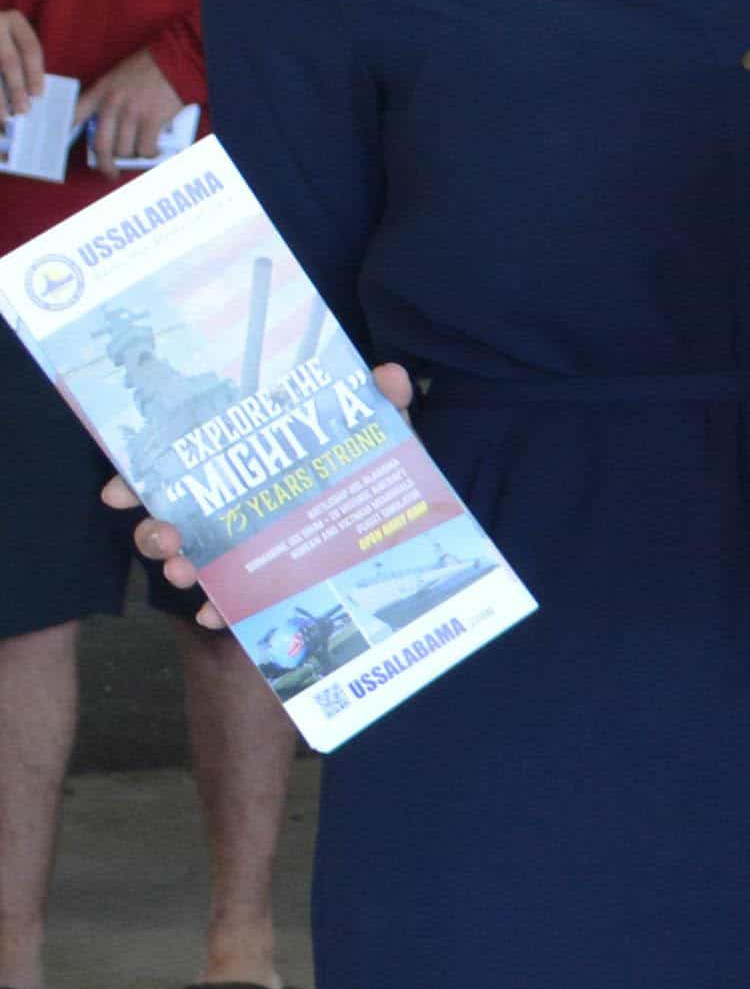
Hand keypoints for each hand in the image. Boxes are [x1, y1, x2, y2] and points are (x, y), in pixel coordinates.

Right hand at [0, 11, 41, 112]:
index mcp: (14, 20)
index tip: (37, 95)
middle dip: (16, 89)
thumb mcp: (10, 39)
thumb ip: (19, 59)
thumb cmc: (1, 40)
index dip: (35, 73)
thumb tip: (30, 95)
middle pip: (8, 61)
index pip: (30, 48)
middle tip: (23, 111)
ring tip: (3, 116)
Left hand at [73, 47, 177, 169]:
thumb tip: (110, 125)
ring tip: (139, 155)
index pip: (74, 115)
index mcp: (100, 92)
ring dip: (132, 157)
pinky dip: (149, 154)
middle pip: (101, 145)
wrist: (174, 60)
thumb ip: (109, 98)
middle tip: (110, 171)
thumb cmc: (148, 66)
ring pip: (124, 150)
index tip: (63, 144)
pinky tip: (154, 151)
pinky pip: (145, 148)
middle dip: (105, 164)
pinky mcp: (152, 120)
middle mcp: (111, 105)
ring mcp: (131, 114)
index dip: (67, 133)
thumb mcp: (117, 77)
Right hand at [115, 360, 415, 616]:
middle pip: (169, 518)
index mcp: (240, 466)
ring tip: (184, 572)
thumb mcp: (375, 437)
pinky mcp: (259, 587)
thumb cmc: (368, 473)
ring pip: (188, 559)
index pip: (175, 467)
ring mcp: (239, 550)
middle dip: (152, 529)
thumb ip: (379, 407)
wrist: (394, 534)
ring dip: (176, 566)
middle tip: (164, 534)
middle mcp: (228, 508)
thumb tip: (390, 373)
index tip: (116, 491)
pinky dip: (218, 610)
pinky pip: (228, 603)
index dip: (136, 478)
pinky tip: (216, 615)